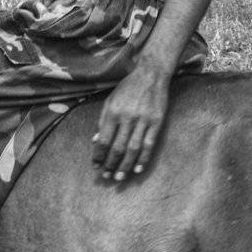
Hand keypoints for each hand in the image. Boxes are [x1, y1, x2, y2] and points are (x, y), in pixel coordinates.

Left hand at [92, 61, 170, 181]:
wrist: (151, 75)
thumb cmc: (127, 88)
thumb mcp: (110, 101)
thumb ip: (102, 121)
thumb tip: (95, 140)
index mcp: (113, 112)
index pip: (103, 139)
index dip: (98, 155)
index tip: (95, 166)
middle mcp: (127, 117)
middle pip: (117, 147)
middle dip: (110, 164)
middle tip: (106, 176)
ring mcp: (143, 120)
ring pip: (133, 149)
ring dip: (125, 165)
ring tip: (119, 177)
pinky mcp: (156, 122)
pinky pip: (149, 144)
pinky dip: (143, 158)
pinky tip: (138, 169)